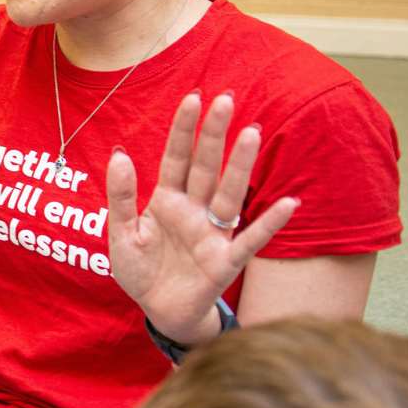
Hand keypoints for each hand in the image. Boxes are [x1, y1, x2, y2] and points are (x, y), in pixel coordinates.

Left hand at [107, 92, 297, 346]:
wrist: (158, 310)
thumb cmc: (141, 269)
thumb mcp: (121, 233)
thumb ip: (121, 196)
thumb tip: (119, 154)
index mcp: (167, 200)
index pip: (176, 158)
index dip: (183, 130)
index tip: (193, 97)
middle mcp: (194, 210)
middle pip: (206, 167)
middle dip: (214, 135)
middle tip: (226, 99)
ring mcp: (212, 233)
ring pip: (229, 193)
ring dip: (240, 165)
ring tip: (251, 132)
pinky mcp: (225, 261)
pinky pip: (250, 240)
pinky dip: (269, 223)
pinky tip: (288, 204)